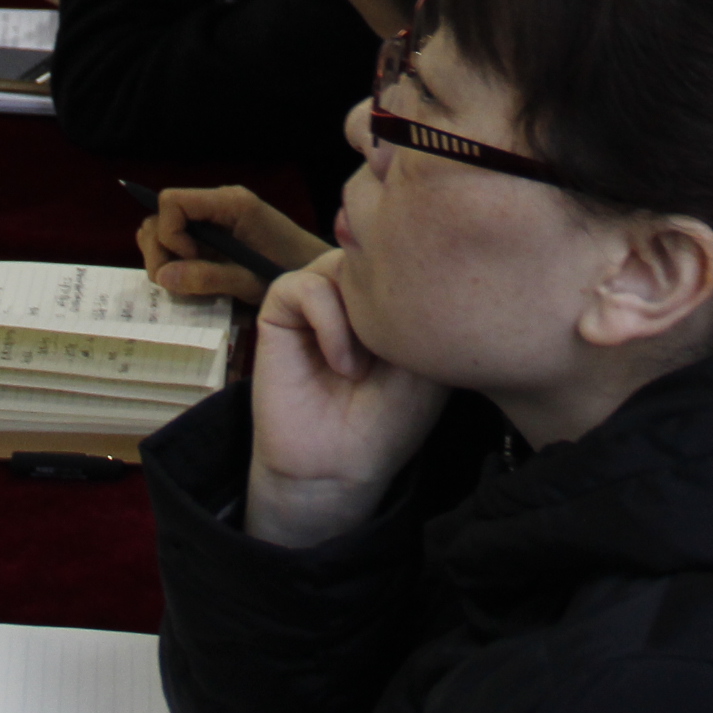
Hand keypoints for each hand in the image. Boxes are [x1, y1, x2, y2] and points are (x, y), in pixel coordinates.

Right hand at [136, 183, 328, 305]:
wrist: (316, 276)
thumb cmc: (290, 273)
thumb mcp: (249, 281)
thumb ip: (207, 277)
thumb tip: (163, 276)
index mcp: (229, 203)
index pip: (172, 201)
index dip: (170, 233)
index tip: (189, 261)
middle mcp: (217, 205)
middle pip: (161, 217)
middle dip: (162, 252)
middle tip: (180, 283)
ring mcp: (214, 220)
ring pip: (165, 231)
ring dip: (167, 260)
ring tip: (190, 284)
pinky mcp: (214, 237)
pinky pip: (180, 244)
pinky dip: (178, 264)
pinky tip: (197, 282)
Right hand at [244, 250, 450, 548]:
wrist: (340, 467)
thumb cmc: (390, 419)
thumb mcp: (432, 357)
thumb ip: (431, 303)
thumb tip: (431, 252)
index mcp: (390, 291)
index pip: (404, 245)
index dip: (419, 270)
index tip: (432, 320)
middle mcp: (353, 287)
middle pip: (373, 245)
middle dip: (390, 290)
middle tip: (397, 347)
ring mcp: (316, 295)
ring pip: (342, 261)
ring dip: (361, 312)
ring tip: (369, 365)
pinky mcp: (279, 311)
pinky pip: (304, 286)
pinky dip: (329, 322)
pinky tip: (344, 365)